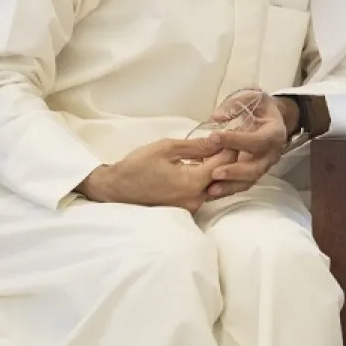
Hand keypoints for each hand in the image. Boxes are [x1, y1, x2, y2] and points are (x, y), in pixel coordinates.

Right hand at [78, 138, 233, 211]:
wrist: (114, 189)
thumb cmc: (137, 166)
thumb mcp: (167, 148)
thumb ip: (197, 146)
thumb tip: (220, 140)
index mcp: (193, 183)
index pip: (225, 163)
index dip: (230, 147)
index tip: (232, 135)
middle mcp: (196, 199)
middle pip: (223, 176)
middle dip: (226, 158)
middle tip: (225, 142)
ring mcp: (190, 208)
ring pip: (214, 185)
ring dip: (216, 169)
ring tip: (212, 151)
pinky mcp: (185, 210)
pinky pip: (203, 193)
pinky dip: (205, 179)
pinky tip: (200, 166)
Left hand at [204, 89, 296, 198]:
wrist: (273, 119)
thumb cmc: (261, 108)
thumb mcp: (253, 97)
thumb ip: (236, 104)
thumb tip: (217, 117)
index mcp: (274, 132)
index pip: (257, 140)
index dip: (237, 140)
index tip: (214, 136)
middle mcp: (272, 153)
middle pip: (256, 168)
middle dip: (236, 171)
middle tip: (214, 173)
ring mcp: (263, 165)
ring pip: (249, 180)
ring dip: (230, 186)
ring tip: (210, 190)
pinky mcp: (254, 173)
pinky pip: (242, 184)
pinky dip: (227, 189)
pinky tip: (210, 193)